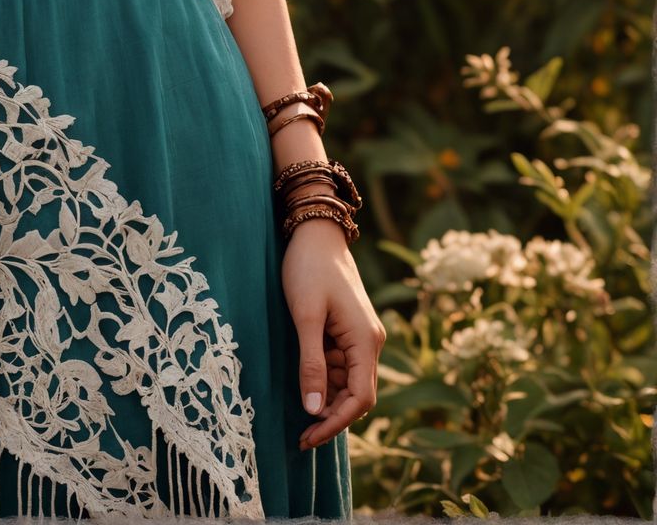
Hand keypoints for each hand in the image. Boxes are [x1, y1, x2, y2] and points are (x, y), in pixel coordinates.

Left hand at [280, 215, 386, 451]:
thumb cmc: (308, 269)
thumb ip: (311, 363)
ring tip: (299, 418)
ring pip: (349, 382)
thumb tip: (313, 409)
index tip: (309, 436)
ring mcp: (360, 335)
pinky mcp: (348, 329)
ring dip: (328, 400)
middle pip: (357, 394)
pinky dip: (326, 379)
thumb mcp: (306, 316)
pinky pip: (341, 365)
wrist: (314, 232)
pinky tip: (306, 388)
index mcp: (366, 340)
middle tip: (302, 436)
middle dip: (332, 417)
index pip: (360, 398)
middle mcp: (370, 342)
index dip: (337, 422)